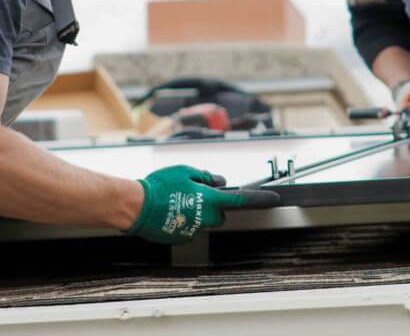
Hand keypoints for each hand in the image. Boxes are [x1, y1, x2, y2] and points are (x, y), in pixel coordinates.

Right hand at [125, 165, 279, 244]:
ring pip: (204, 222)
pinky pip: (190, 228)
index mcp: (209, 199)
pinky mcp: (183, 238)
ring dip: (197, 213)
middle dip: (213, 206)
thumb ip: (205, 176)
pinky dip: (185, 221)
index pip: (240, 200)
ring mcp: (195, 231)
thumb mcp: (184, 171)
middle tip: (195, 194)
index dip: (259, 199)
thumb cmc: (159, 187)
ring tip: (177, 202)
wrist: (136, 206)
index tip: (274, 198)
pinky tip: (171, 212)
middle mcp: (206, 218)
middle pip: (220, 214)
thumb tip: (218, 181)